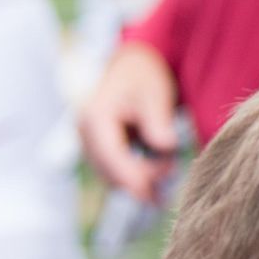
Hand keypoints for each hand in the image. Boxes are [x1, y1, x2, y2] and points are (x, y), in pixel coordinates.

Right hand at [79, 41, 180, 202]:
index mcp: (95, 117)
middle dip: (140, 180)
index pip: (111, 157)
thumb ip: (158, 122)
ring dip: (138, 179)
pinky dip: (133, 172)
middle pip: (108, 171)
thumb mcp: (155, 95)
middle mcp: (85, 132)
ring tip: (169, 168)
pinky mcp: (97, 146)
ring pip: (110, 174)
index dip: (132, 178)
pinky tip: (158, 169)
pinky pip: (113, 168)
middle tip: (173, 174)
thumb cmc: (145, 76)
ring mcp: (88, 141)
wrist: (133, 63)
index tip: (153, 195)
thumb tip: (166, 147)